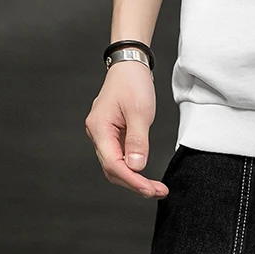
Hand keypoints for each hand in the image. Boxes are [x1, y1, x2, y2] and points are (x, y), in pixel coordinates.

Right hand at [84, 61, 167, 199]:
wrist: (129, 62)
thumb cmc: (133, 82)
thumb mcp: (140, 111)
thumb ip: (137, 140)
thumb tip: (136, 168)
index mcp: (99, 129)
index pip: (114, 164)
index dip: (132, 180)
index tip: (151, 189)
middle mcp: (96, 133)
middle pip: (112, 168)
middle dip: (134, 183)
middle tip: (157, 191)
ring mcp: (103, 133)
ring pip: (115, 163)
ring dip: (133, 176)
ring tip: (154, 186)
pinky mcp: (111, 131)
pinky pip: (118, 153)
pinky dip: (131, 164)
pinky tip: (143, 170)